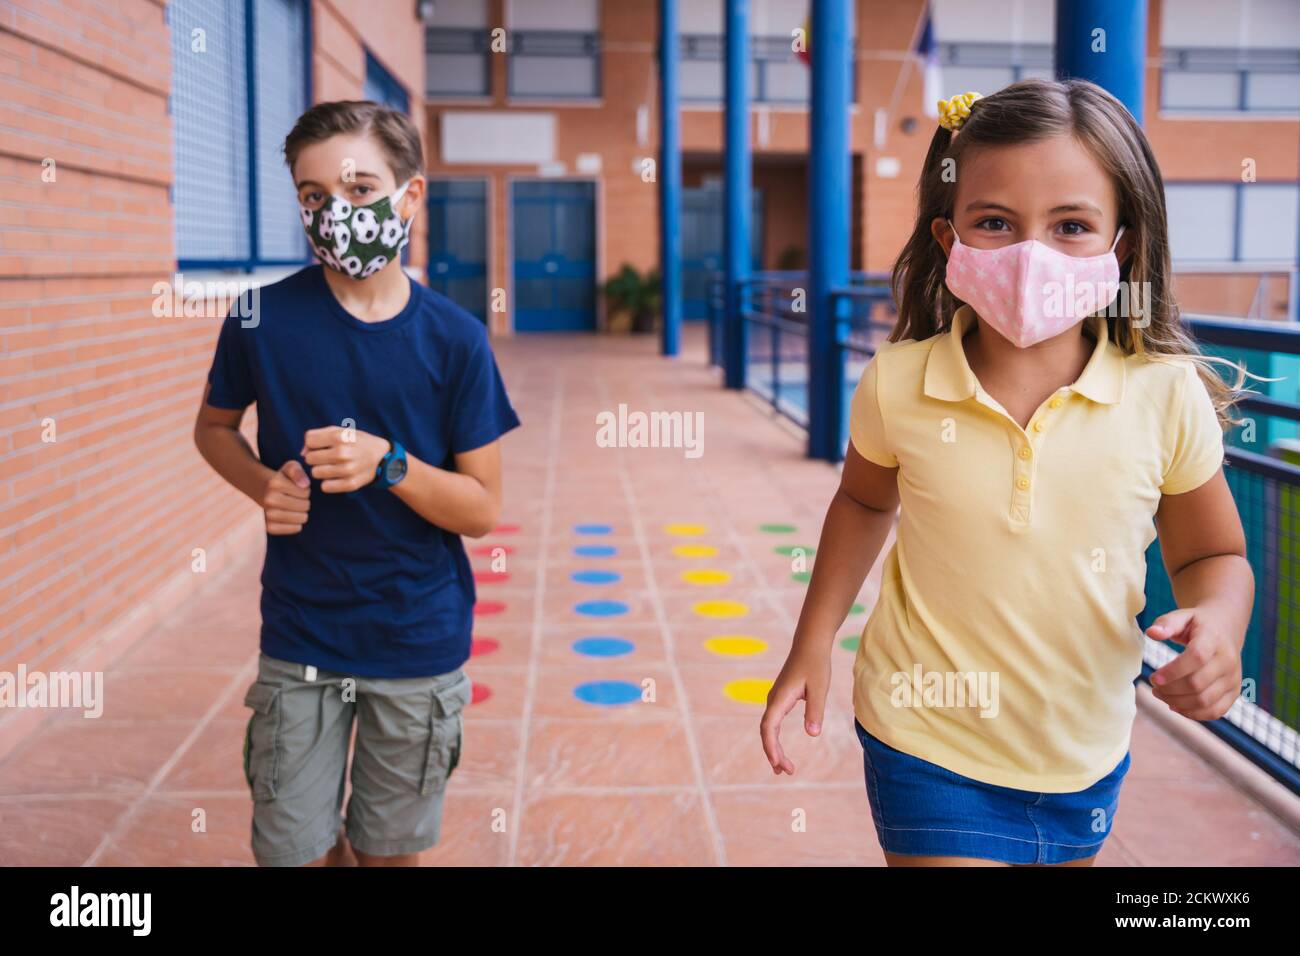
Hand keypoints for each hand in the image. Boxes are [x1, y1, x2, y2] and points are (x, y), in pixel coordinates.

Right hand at [262, 459, 310, 534]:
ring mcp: (268, 514)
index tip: (297, 488)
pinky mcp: (270, 527)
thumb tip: (305, 484)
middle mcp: (270, 499)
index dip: (306, 490)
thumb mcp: (290, 467)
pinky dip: (298, 524)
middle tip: (296, 499)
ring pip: (302, 518)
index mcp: (275, 484)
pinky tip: (292, 517)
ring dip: (303, 513)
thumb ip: (298, 471)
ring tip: (295, 507)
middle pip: (305, 505)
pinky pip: (295, 529)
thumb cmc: (282, 478)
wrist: (261, 490)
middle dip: (305, 501)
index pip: (306, 492)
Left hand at [302, 427, 389, 492]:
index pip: (309, 440)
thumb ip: (318, 436)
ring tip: (331, 467)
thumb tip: (302, 453)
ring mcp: (347, 469)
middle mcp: (343, 452)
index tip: (322, 445)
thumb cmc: (357, 442)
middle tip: (327, 458)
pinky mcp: (350, 484)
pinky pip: (325, 487)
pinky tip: (336, 477)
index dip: (313, 443)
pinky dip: (328, 483)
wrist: (383, 458)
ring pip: (315, 473)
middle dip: (315, 458)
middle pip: (309, 458)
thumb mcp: (341, 432)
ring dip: (321, 470)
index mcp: (340, 436)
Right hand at [760, 646, 831, 775]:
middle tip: (787, 773)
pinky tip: (781, 749)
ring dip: (774, 748)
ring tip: (784, 768)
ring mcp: (776, 699)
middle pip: (766, 732)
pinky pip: (773, 723)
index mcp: (780, 698)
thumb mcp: (820, 688)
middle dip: (774, 754)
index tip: (778, 765)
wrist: (810, 643)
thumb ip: (815, 711)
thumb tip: (812, 735)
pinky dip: (775, 739)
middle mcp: (773, 700)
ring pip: (768, 728)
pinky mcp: (781, 698)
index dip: (771, 748)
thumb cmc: (816, 664)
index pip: (768, 728)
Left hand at [1146, 607, 1243, 720]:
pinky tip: (1175, 705)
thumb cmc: (1197, 624)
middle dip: (1170, 689)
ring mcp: (1234, 678)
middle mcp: (1228, 661)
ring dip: (1177, 702)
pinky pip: (1215, 711)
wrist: (1225, 629)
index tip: (1153, 678)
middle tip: (1153, 687)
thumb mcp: (1182, 616)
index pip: (1196, 658)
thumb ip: (1166, 623)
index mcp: (1214, 639)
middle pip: (1197, 684)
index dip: (1173, 671)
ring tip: (1160, 695)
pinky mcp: (1235, 692)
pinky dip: (1193, 713)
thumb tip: (1151, 633)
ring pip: (1205, 701)